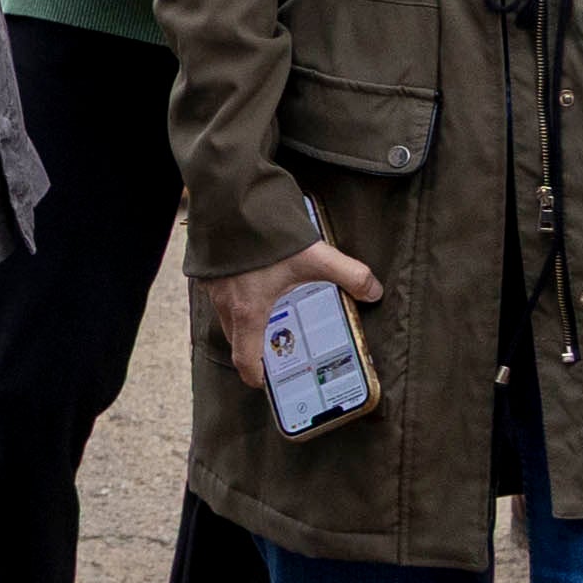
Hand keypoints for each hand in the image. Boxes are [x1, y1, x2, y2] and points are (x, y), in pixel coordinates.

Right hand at [196, 234, 383, 379]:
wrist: (228, 201)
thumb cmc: (265, 234)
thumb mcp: (314, 257)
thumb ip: (348, 274)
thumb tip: (373, 291)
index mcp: (249, 312)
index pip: (245, 359)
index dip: (255, 375)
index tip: (264, 381)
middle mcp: (226, 304)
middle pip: (236, 339)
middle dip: (253, 348)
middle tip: (273, 347)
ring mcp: (213, 287)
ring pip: (226, 316)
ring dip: (243, 320)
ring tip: (266, 312)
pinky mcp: (209, 268)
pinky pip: (219, 294)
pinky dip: (233, 296)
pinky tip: (251, 281)